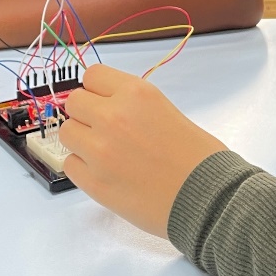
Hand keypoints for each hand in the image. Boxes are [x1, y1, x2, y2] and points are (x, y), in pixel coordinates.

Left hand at [59, 64, 226, 236]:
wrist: (208, 199)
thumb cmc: (199, 159)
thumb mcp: (167, 110)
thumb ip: (134, 106)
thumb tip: (108, 107)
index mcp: (136, 93)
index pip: (92, 76)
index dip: (98, 90)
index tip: (104, 102)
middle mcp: (114, 116)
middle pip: (74, 102)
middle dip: (86, 114)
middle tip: (104, 130)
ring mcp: (100, 150)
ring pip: (67, 133)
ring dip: (81, 141)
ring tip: (106, 154)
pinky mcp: (94, 182)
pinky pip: (70, 164)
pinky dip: (83, 168)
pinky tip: (106, 173)